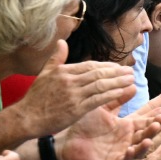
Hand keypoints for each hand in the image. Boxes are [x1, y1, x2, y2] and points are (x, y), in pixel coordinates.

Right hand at [14, 43, 134, 136]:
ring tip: (131, 80)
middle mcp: (69, 81)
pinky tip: (122, 92)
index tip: (118, 67)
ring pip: (101, 85)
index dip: (106, 66)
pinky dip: (112, 94)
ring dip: (118, 82)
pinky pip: (98, 99)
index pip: (89, 65)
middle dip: (116, 72)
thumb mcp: (44, 74)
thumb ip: (56, 58)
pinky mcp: (77, 108)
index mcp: (63, 71)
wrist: (29, 117)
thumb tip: (61, 41)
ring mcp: (73, 94)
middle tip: (130, 71)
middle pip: (98, 73)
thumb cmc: (37, 97)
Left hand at [58, 89, 160, 159]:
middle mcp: (131, 137)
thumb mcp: (101, 109)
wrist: (65, 143)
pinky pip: (131, 157)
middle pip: (155, 126)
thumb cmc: (82, 127)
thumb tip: (132, 85)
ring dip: (157, 132)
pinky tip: (146, 142)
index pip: (150, 112)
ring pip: (146, 141)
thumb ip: (117, 99)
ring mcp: (126, 150)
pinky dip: (140, 150)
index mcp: (128, 125)